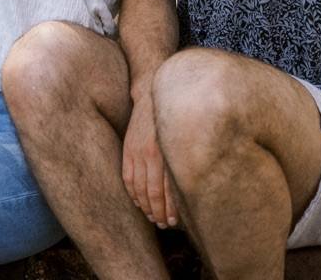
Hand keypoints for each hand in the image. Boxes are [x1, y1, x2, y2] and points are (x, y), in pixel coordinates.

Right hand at [121, 84, 177, 228]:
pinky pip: (128, 178)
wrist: (153, 95)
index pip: (168, 189)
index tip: (174, 221)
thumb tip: (192, 185)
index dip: (170, 209)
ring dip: (146, 206)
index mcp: (169, 152)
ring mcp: (137, 152)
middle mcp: (152, 154)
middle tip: (164, 224)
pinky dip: (133, 193)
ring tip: (153, 217)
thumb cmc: (175, 119)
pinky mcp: (128, 149)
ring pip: (140, 188)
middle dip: (159, 212)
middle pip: (153, 192)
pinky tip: (139, 202)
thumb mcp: (183, 137)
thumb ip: (184, 159)